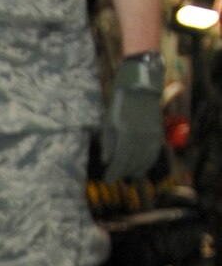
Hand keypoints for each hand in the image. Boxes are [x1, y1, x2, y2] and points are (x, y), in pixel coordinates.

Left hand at [100, 54, 163, 181]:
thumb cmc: (120, 103)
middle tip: (114, 177)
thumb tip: (107, 161)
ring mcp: (152, 135)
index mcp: (127, 134)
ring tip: (127, 175)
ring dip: (136, 170)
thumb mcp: (109, 121)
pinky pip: (155, 152)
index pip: (120, 160)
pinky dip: (148, 162)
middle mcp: (142, 137)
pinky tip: (142, 167)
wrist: (141, 86)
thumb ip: (108, 143)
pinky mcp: (158, 132)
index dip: (114, 172)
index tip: (107, 180)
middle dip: (123, 172)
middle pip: (133, 162)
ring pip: (145, 160)